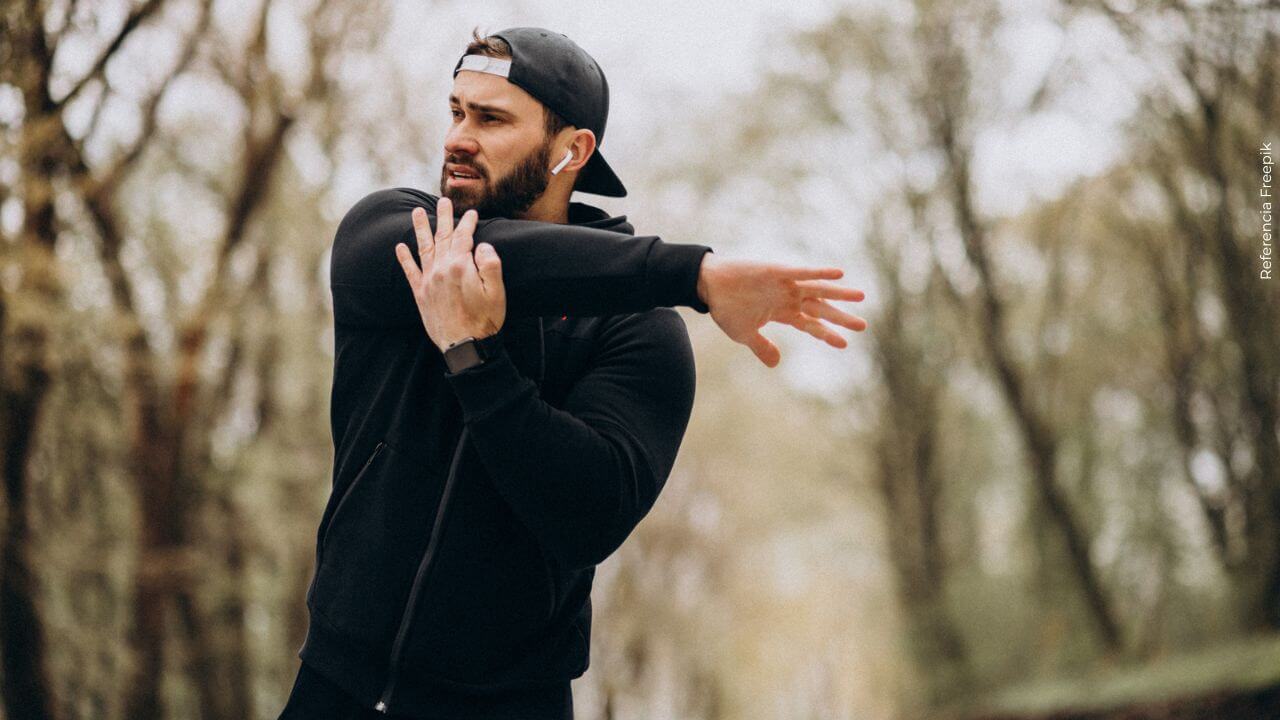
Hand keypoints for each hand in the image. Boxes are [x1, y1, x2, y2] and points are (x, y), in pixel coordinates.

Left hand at [394, 196, 506, 351]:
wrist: (465, 346)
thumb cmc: (485, 320)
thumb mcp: (497, 291)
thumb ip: (491, 264)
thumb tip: (481, 246)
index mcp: (461, 266)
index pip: (463, 237)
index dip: (468, 223)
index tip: (472, 212)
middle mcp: (441, 269)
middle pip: (442, 237)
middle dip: (444, 218)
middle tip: (444, 201)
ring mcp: (429, 281)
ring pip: (424, 248)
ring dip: (421, 229)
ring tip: (417, 212)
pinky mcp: (421, 294)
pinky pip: (410, 271)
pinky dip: (405, 258)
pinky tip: (400, 247)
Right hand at [695, 253, 866, 367]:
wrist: (709, 285)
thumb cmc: (726, 308)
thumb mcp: (745, 334)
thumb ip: (762, 347)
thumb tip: (776, 364)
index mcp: (782, 312)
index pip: (810, 324)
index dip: (826, 333)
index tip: (845, 344)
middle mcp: (788, 297)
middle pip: (820, 308)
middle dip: (840, 317)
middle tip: (862, 326)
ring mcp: (785, 284)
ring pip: (817, 289)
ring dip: (839, 293)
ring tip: (860, 296)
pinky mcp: (777, 271)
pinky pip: (802, 272)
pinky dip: (819, 273)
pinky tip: (838, 274)